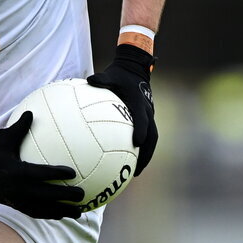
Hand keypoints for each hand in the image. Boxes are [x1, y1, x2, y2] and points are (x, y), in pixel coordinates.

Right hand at [0, 112, 83, 219]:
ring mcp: (18, 201)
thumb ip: (19, 128)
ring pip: (44, 209)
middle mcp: (18, 189)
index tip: (72, 172)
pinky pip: (37, 213)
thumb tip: (31, 112)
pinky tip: (65, 214)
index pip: (39, 174)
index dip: (56, 174)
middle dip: (65, 196)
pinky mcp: (18, 207)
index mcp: (16, 172)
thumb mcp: (4, 141)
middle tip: (82, 194)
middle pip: (46, 195)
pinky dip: (52, 215)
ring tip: (79, 212)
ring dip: (62, 211)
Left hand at [87, 44, 156, 174]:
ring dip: (145, 156)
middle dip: (146, 153)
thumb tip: (90, 80)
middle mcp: (147, 111)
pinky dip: (141, 150)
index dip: (141, 130)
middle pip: (152, 136)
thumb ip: (101, 79)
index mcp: (138, 103)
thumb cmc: (119, 75)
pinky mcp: (146, 119)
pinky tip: (128, 161)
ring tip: (136, 172)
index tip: (137, 142)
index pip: (142, 119)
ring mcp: (148, 116)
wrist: (135, 70)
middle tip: (137, 169)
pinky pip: (146, 136)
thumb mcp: (110, 75)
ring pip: (152, 139)